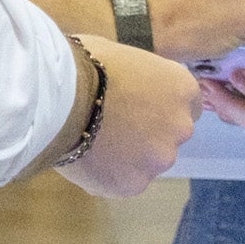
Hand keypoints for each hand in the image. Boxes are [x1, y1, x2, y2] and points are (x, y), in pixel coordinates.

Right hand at [55, 38, 200, 197]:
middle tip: (115, 126)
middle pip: (169, 136)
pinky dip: (109, 175)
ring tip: (95, 144)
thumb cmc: (86, 65)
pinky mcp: (133, 184)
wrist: (57, 98)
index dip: (161, 107)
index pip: (187, 106)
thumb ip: (141, 81)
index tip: (140, 109)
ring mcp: (159, 160)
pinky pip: (124, 181)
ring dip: (129, 157)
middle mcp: (181, 127)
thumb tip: (132, 88)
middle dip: (148, 134)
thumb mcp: (125, 58)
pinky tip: (87, 159)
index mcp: (182, 89)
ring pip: (147, 162)